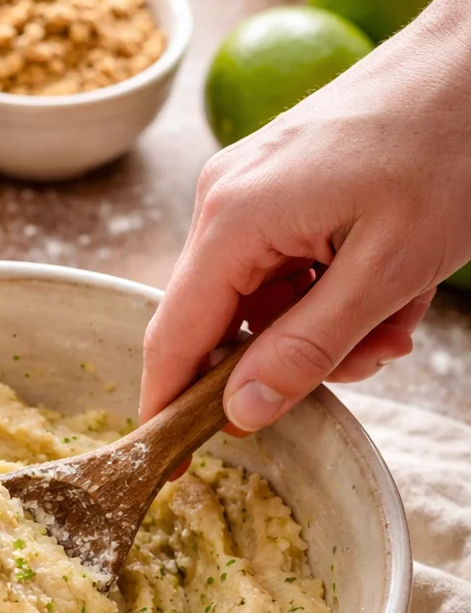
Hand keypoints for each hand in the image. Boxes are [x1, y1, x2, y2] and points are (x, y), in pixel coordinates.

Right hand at [140, 0, 470, 431]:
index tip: (175, 468)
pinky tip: (391, 275)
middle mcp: (222, 201)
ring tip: (400, 307)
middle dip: (295, 357)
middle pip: (224, 324)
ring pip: (265, 300)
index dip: (169, 410)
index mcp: (232, 220)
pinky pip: (286, 265)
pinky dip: (335, 286)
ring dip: (329, 324)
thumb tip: (239, 413)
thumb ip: (306, 350)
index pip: (174, 339)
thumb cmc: (446, 144)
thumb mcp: (386, 271)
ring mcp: (247, 188)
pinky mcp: (276, 182)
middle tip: (375, 351)